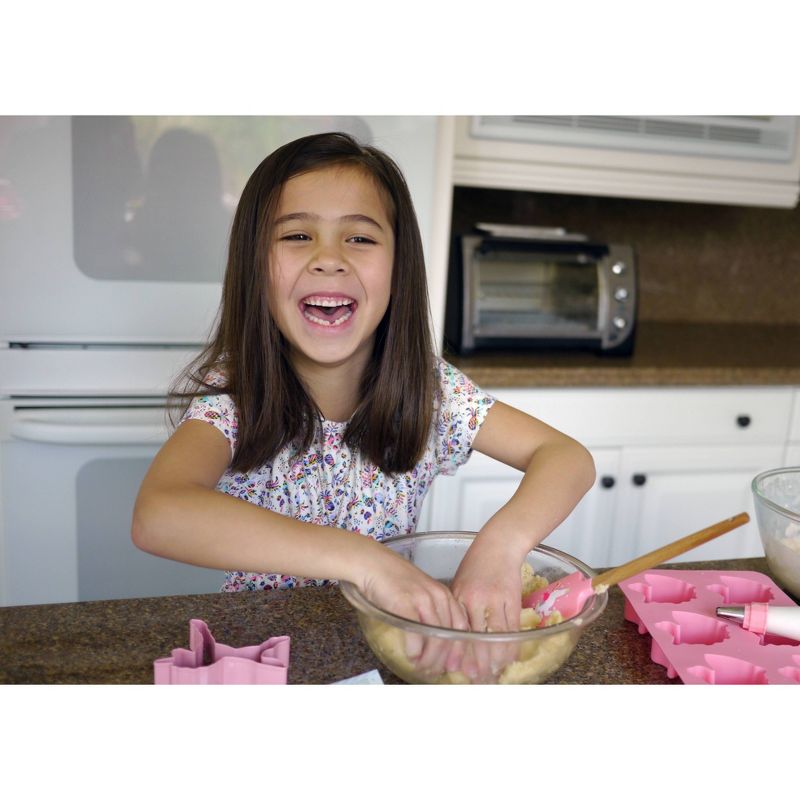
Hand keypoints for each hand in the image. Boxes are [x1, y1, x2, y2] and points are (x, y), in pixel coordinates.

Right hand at [359, 546, 469, 678]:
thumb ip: (432, 611)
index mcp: (444, 594)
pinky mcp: (404, 604)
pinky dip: (414, 651)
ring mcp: (421, 600)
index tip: (455, 665)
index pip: (461, 626)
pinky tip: (411, 656)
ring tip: (420, 666)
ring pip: (434, 639)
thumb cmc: (394, 580)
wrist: (373, 563)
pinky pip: (415, 636)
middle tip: (434, 671)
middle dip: (443, 660)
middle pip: (449, 636)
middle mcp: (437, 597)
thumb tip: (437, 640)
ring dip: (428, 659)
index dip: (460, 649)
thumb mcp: (421, 592)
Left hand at [450, 530, 523, 680]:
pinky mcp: (512, 599)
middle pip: (475, 637)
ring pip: (495, 637)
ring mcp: (495, 599)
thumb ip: (457, 608)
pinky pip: (511, 629)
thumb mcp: (459, 583)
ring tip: (493, 674)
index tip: (456, 669)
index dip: (457, 652)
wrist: (499, 545)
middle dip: (476, 662)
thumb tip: (452, 635)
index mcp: (458, 596)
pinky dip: (511, 646)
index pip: (456, 630)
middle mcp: (474, 599)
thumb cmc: (476, 564)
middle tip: (476, 679)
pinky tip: (509, 658)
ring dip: (495, 659)